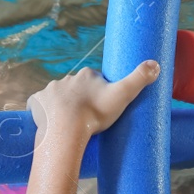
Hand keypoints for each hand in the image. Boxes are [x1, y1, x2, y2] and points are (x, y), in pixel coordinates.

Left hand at [26, 61, 159, 137]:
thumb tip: (156, 64)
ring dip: (64, 105)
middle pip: (76, 87)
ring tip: (72, 123)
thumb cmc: (95, 113)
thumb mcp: (123, 95)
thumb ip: (139, 79)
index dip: (100, 91)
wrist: (66, 129)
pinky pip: (39, 104)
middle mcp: (67, 79)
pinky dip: (44, 110)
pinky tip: (51, 121)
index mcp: (86, 75)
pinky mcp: (37, 103)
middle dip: (82, 98)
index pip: (95, 79)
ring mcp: (50, 90)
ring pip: (59, 96)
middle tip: (90, 116)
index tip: (103, 105)